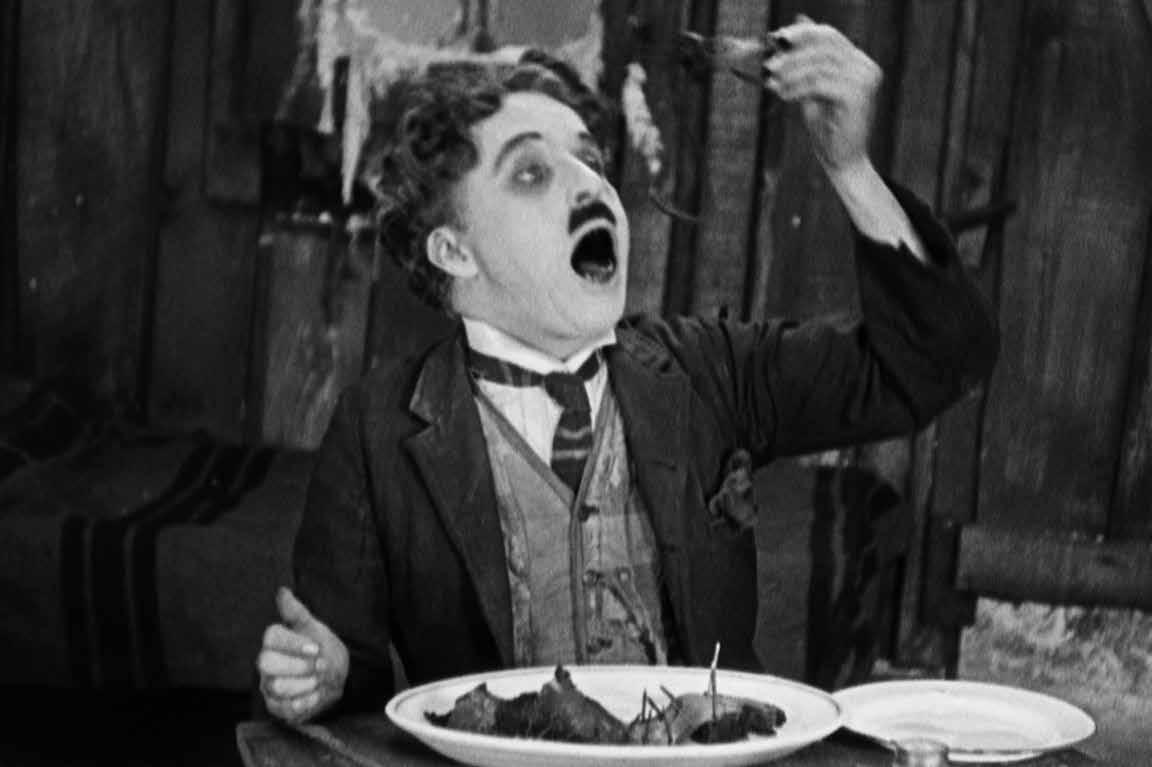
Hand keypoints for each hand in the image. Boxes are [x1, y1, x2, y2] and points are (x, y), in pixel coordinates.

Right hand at [257, 587, 348, 722]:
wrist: (338, 676)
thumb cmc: (322, 649)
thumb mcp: (314, 628)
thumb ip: (297, 612)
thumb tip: (282, 591)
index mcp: (274, 641)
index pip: (271, 637)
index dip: (293, 643)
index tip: (316, 648)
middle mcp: (266, 663)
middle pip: (267, 663)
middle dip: (299, 666)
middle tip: (320, 666)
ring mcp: (269, 686)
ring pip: (276, 686)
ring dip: (305, 684)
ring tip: (320, 680)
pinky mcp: (276, 707)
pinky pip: (284, 708)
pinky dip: (305, 702)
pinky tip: (316, 695)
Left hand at [764, 16, 881, 172]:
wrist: (842, 160)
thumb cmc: (826, 127)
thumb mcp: (812, 89)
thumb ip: (805, 63)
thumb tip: (791, 31)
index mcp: (859, 61)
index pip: (829, 36)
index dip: (802, 33)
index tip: (776, 38)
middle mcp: (866, 67)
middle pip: (823, 46)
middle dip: (792, 55)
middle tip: (768, 65)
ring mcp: (864, 80)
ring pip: (819, 65)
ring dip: (790, 73)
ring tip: (772, 83)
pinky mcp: (856, 96)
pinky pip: (818, 83)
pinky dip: (797, 88)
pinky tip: (783, 95)